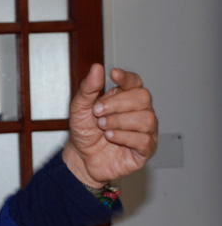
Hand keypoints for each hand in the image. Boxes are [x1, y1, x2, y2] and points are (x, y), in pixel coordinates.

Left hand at [63, 63, 157, 186]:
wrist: (81, 157)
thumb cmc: (84, 131)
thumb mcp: (79, 108)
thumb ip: (88, 89)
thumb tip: (96, 68)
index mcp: (125, 98)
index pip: (135, 82)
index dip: (127, 77)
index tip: (114, 75)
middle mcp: (139, 112)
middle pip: (143, 97)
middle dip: (117, 103)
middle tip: (97, 112)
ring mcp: (145, 131)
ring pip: (146, 118)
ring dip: (119, 121)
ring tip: (102, 127)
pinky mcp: (145, 149)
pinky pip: (144, 140)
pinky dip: (124, 137)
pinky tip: (110, 137)